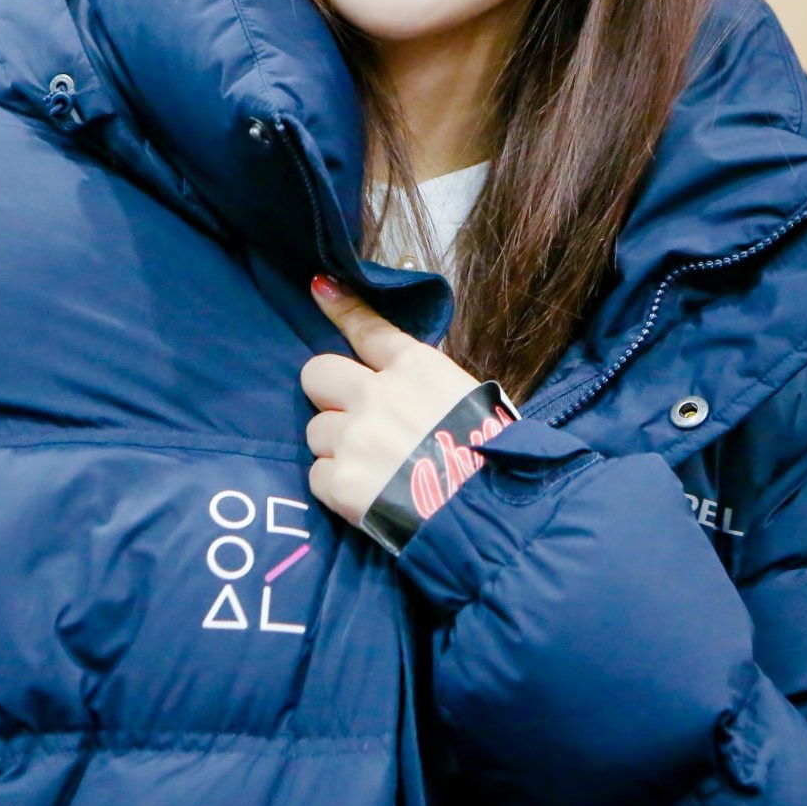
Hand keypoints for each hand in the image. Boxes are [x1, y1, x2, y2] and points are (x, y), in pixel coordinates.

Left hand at [300, 274, 481, 528]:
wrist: (489, 516)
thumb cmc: (491, 457)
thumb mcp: (468, 399)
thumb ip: (425, 386)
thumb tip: (401, 383)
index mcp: (415, 369)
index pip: (367, 329)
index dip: (340, 307)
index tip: (320, 289)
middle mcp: (376, 394)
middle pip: (317, 373)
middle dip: (327, 393)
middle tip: (351, 417)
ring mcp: (353, 437)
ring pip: (315, 430)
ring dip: (336, 447)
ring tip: (373, 469)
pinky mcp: (339, 481)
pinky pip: (317, 475)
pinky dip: (336, 486)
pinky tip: (367, 495)